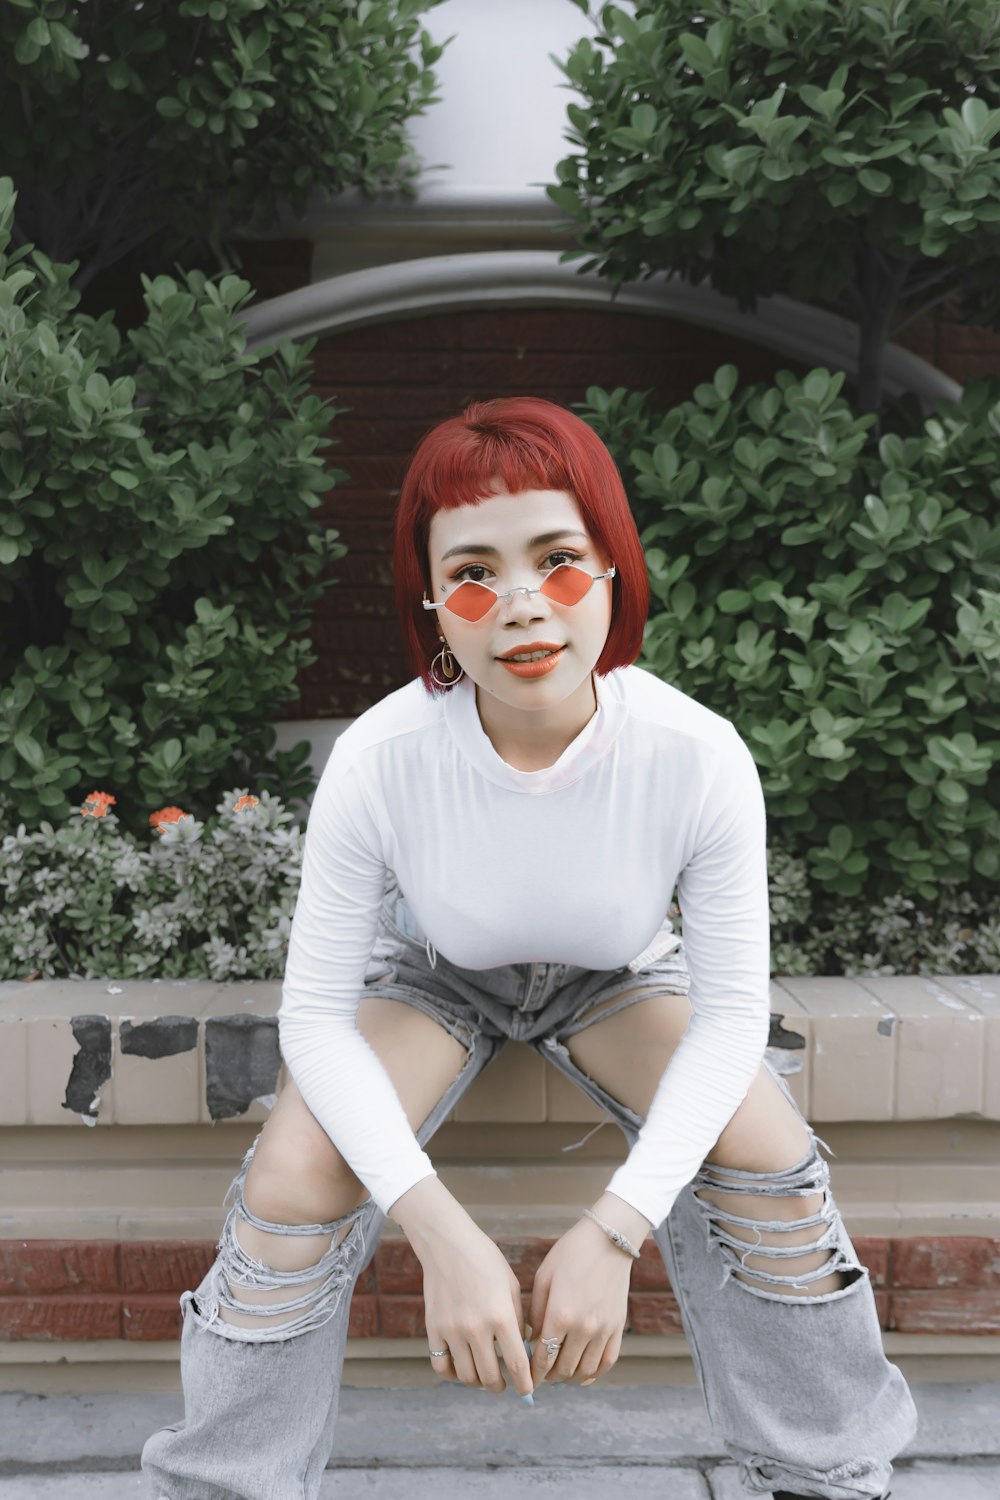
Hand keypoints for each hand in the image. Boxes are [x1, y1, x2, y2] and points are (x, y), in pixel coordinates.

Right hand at [390, 1176, 531, 1396]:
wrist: (448, 1244)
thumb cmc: (486, 1262)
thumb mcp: (511, 1287)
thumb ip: (517, 1320)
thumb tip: (522, 1350)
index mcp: (501, 1316)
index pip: (517, 1364)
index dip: (525, 1384)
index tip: (528, 1391)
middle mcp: (476, 1327)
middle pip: (490, 1377)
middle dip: (501, 1387)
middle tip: (504, 1386)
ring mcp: (452, 1330)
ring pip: (466, 1376)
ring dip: (478, 1383)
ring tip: (484, 1377)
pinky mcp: (433, 1329)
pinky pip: (441, 1365)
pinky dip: (452, 1374)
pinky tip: (461, 1369)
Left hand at [528, 1196, 649, 1390]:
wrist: (609, 1239)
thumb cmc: (571, 1253)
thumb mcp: (544, 1277)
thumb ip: (536, 1312)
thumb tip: (533, 1339)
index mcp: (561, 1314)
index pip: (544, 1358)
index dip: (533, 1373)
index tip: (527, 1377)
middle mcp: (584, 1327)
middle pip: (564, 1368)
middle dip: (549, 1377)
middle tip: (541, 1375)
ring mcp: (604, 1329)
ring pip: (585, 1370)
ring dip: (570, 1378)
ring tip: (559, 1374)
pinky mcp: (618, 1326)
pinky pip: (607, 1361)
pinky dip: (594, 1374)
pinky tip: (583, 1375)